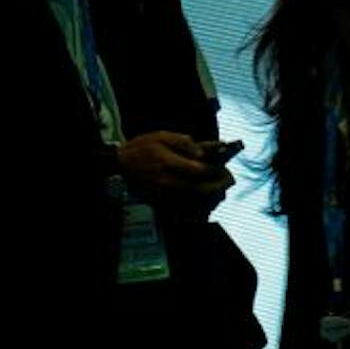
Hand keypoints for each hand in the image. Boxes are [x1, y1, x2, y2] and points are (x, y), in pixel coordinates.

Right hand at [116, 131, 233, 198]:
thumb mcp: (161, 136)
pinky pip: (185, 212)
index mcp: (169, 163)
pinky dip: (198, 209)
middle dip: (219, 186)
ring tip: (221, 192)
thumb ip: (183, 142)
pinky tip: (206, 204)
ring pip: (196, 203)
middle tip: (229, 181)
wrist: (120, 166)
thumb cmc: (142, 148)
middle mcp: (168, 182)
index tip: (225, 168)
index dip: (216, 171)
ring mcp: (165, 196)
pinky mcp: (161, 205)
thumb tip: (203, 152)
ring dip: (212, 199)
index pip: (200, 171)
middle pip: (201, 190)